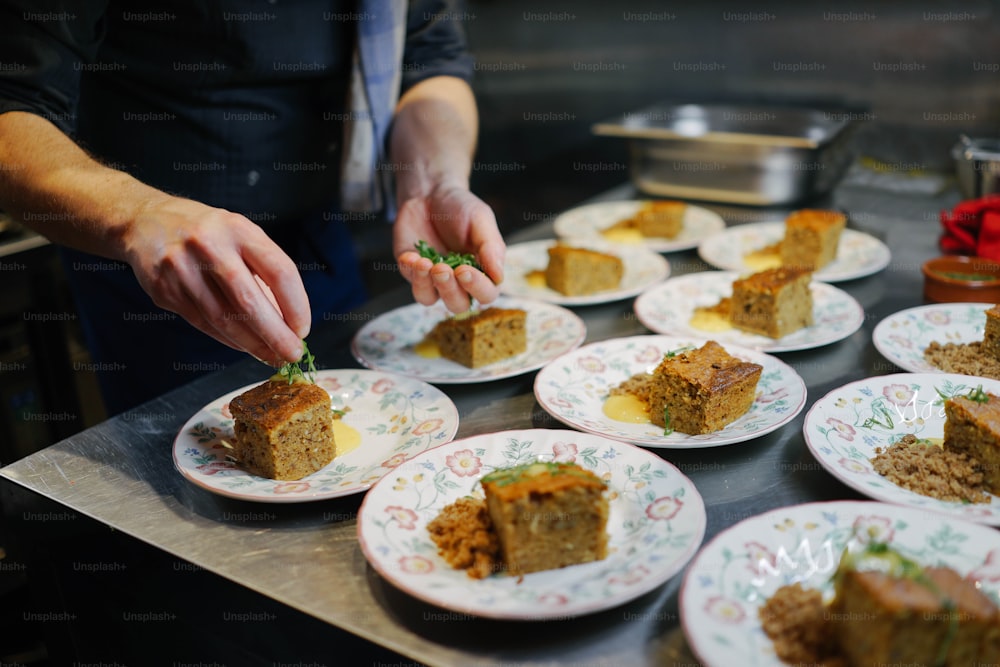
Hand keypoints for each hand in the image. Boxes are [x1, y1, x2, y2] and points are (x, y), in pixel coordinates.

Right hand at [121, 194, 309, 363]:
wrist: (144, 222)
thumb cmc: (206, 233)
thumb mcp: (239, 235)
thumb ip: (263, 272)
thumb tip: (288, 322)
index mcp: (238, 229)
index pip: (279, 271)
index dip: (296, 305)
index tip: (302, 328)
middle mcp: (209, 246)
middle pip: (250, 301)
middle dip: (276, 335)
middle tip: (291, 355)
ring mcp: (182, 269)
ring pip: (224, 319)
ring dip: (252, 344)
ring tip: (271, 356)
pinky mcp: (164, 290)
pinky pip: (203, 323)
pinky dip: (227, 339)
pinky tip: (243, 345)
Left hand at [394, 184, 504, 312]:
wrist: (431, 192)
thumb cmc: (461, 207)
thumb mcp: (481, 220)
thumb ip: (491, 247)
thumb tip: (499, 277)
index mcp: (482, 272)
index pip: (486, 294)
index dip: (477, 287)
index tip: (465, 270)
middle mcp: (458, 281)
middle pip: (457, 305)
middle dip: (449, 290)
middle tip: (443, 268)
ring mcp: (432, 278)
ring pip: (429, 299)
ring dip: (426, 286)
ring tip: (425, 263)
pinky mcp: (411, 270)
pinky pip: (410, 281)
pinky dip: (410, 270)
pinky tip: (411, 255)